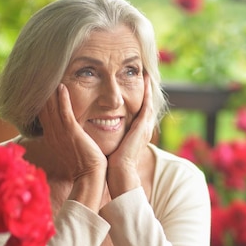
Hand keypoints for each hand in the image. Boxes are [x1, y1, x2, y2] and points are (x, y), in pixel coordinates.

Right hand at [38, 84, 106, 208]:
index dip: (40, 97)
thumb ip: (67, 135)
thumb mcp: (71, 146)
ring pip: (51, 108)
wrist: (90, 175)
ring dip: (49, 90)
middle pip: (42, 107)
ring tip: (47, 73)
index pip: (42, 112)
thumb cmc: (84, 162)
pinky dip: (62, 99)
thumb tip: (67, 128)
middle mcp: (53, 133)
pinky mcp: (72, 133)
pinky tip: (61, 86)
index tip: (38, 82)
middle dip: (40, 90)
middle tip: (37, 72)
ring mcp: (61, 133)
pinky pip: (65, 113)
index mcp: (52, 136)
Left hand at [106, 73, 154, 196]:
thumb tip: (96, 129)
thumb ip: (108, 135)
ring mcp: (145, 127)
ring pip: (149, 102)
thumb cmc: (112, 163)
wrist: (120, 172)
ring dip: (148, 88)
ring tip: (145, 73)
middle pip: (147, 104)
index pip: (138, 111)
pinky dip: (147, 93)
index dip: (137, 98)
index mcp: (135, 132)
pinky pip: (147, 105)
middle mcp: (143, 128)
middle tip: (143, 74)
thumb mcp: (112, 145)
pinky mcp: (142, 126)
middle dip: (146, 90)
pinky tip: (144, 81)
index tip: (133, 85)